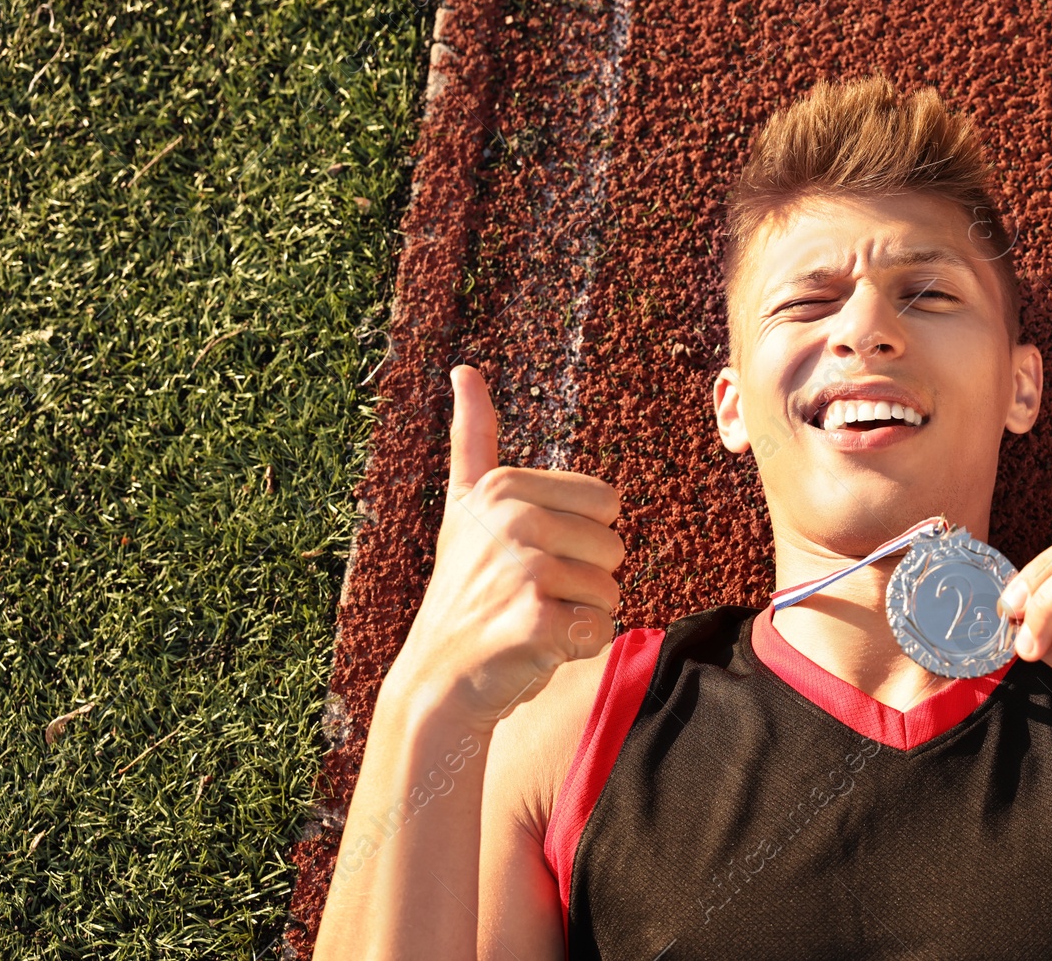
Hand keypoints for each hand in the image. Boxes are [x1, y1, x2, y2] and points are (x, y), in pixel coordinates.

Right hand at [384, 365, 624, 729]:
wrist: (437, 683)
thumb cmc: (466, 593)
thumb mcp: (465, 507)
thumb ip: (471, 438)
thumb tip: (463, 368)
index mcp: (503, 485)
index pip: (605, 501)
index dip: (577, 538)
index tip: (522, 556)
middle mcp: (510, 518)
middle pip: (615, 545)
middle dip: (585, 578)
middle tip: (528, 595)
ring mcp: (522, 568)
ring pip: (612, 589)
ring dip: (581, 614)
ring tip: (528, 620)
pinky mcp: (537, 620)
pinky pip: (601, 628)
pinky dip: (576, 648)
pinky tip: (533, 649)